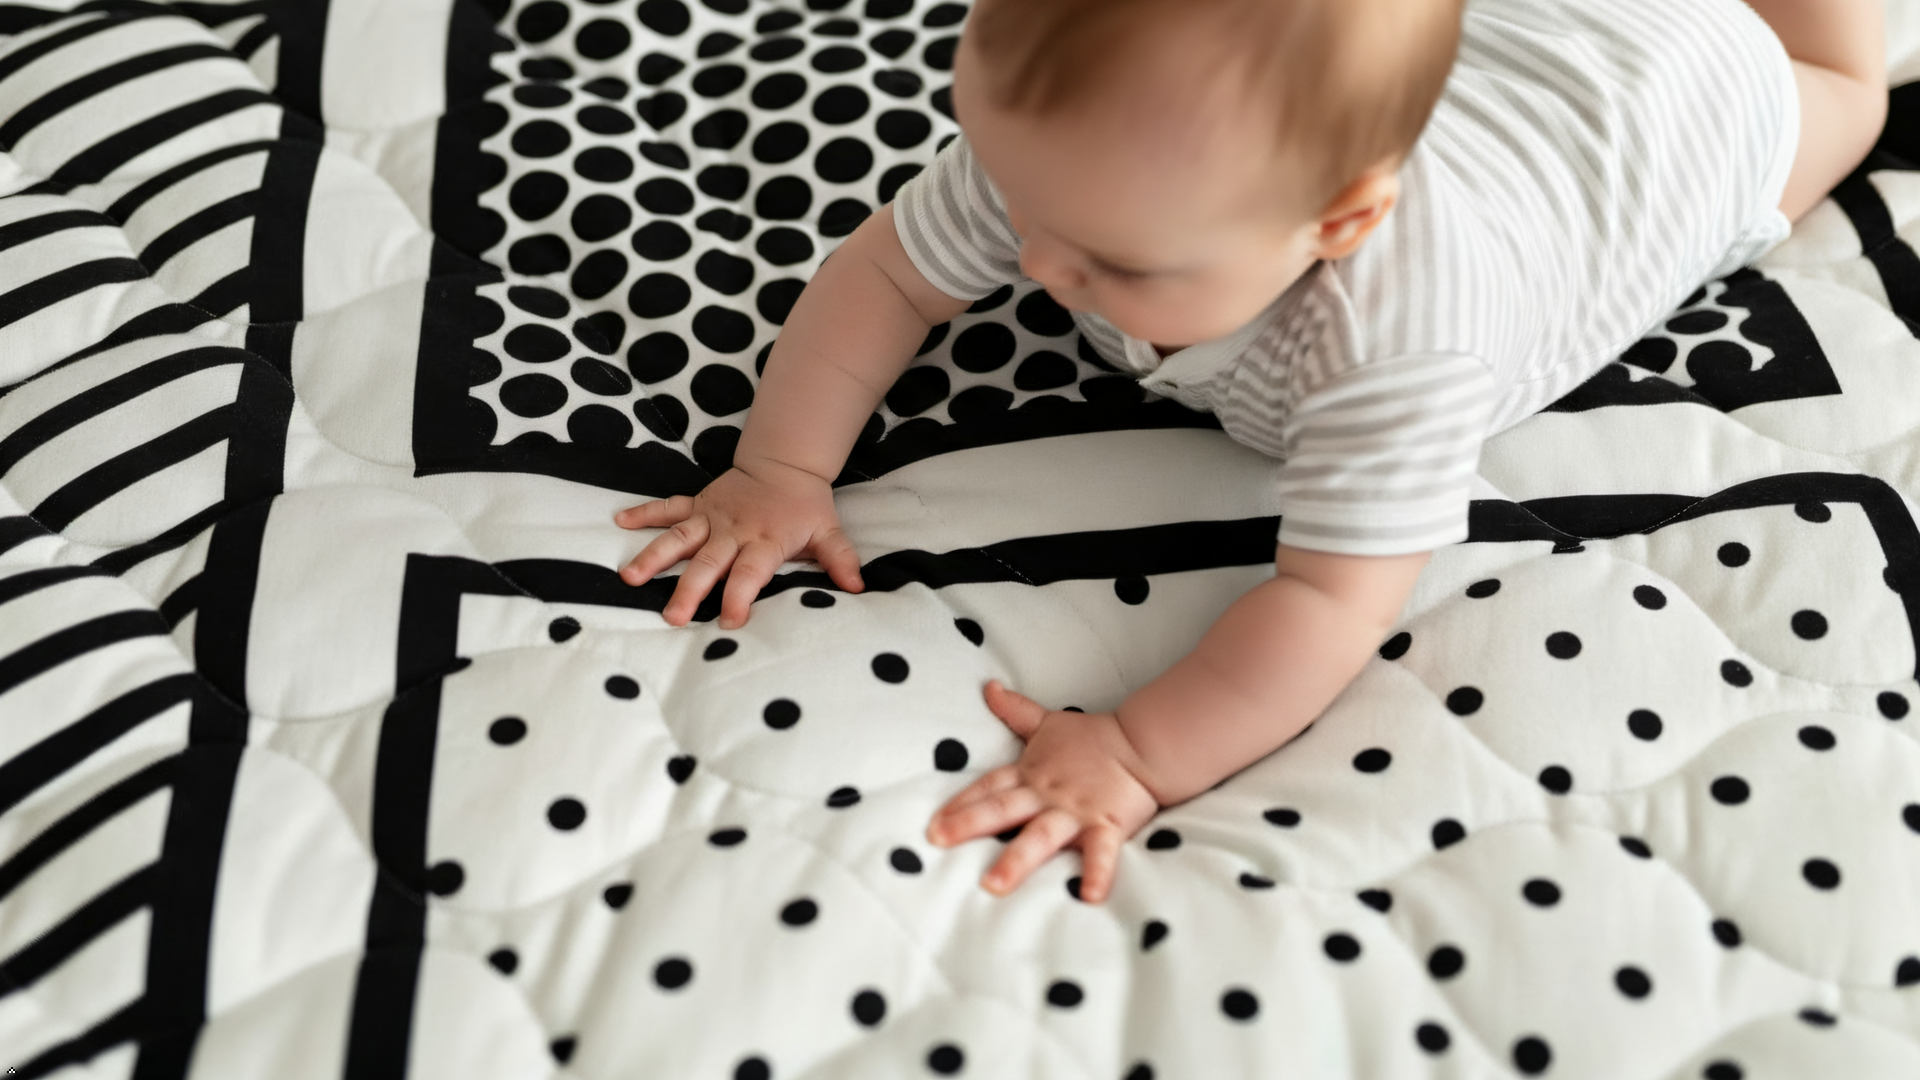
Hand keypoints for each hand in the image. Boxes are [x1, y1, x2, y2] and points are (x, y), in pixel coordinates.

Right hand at [614, 458, 864, 628]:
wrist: (785, 463)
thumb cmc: (805, 506)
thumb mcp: (829, 532)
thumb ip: (840, 560)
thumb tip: (858, 587)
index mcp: (764, 541)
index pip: (750, 573)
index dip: (739, 596)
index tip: (729, 621)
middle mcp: (733, 531)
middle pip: (708, 563)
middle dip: (690, 590)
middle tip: (672, 617)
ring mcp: (711, 517)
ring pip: (679, 539)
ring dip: (654, 556)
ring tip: (630, 576)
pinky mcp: (698, 504)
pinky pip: (668, 508)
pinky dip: (645, 513)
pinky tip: (620, 520)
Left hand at [927, 680, 1161, 903]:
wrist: (1141, 743)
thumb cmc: (1093, 738)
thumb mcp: (1049, 722)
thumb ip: (1016, 710)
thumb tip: (990, 687)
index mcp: (1030, 774)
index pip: (988, 787)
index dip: (960, 802)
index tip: (933, 822)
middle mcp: (1046, 795)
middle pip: (1003, 808)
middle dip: (969, 824)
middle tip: (937, 840)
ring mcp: (1074, 813)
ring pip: (1041, 836)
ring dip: (1017, 860)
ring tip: (994, 885)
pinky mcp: (1105, 826)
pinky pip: (1100, 853)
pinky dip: (1096, 874)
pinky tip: (1088, 897)